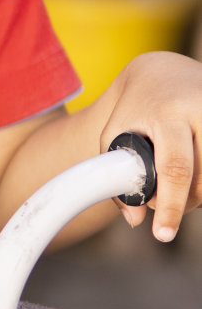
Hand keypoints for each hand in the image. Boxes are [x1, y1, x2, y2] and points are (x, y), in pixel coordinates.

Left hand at [98, 52, 201, 240]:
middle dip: (182, 202)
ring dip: (198, 193)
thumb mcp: (114, 134)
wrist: (166, 73)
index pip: (175, 168)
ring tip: (176, 179)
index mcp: (167, 113)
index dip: (171, 205)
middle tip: (162, 200)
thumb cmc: (136, 109)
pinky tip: (195, 171)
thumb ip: (115, 176)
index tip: (164, 235)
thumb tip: (135, 221)